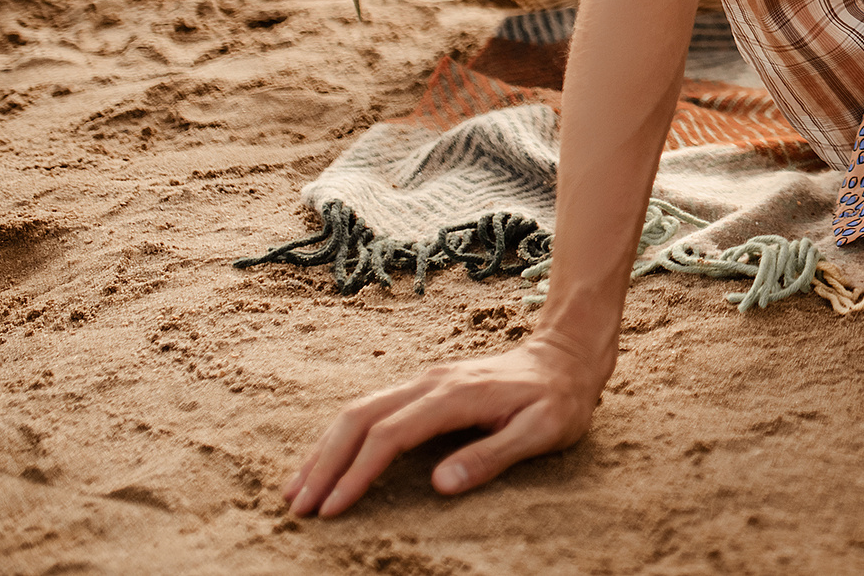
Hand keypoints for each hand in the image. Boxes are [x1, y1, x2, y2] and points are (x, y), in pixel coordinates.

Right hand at [283, 334, 606, 517]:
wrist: (566, 356)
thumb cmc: (559, 400)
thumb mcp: (542, 431)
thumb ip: (493, 455)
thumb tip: (440, 484)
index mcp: (456, 395)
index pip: (391, 434)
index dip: (358, 472)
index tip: (332, 508)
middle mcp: (431, 383)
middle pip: (360, 417)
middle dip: (324, 462)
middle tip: (297, 506)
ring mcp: (424, 382)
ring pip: (358, 410)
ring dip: (324, 449)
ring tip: (296, 489)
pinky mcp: (424, 388)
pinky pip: (370, 410)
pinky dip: (341, 438)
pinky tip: (327, 461)